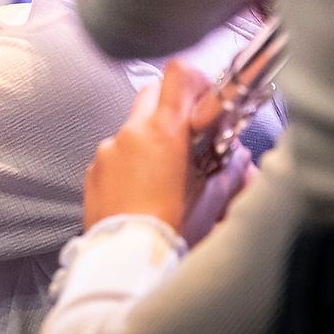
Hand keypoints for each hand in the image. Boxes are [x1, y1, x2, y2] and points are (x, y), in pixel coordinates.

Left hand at [84, 60, 250, 244]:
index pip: (177, 76)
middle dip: (171, 108)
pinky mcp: (94, 169)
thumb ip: (229, 171)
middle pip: (152, 93)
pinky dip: (128, 163)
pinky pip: (114, 154)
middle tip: (187, 134)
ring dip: (149, 139)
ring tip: (164, 173)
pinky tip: (140, 190)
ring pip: (132, 127)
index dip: (193, 79)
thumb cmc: (167, 230)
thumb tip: (240, 159)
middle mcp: (131, 133)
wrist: (125, 257)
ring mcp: (108, 149)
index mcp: (163, 132)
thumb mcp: (209, 200)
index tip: (203, 95)